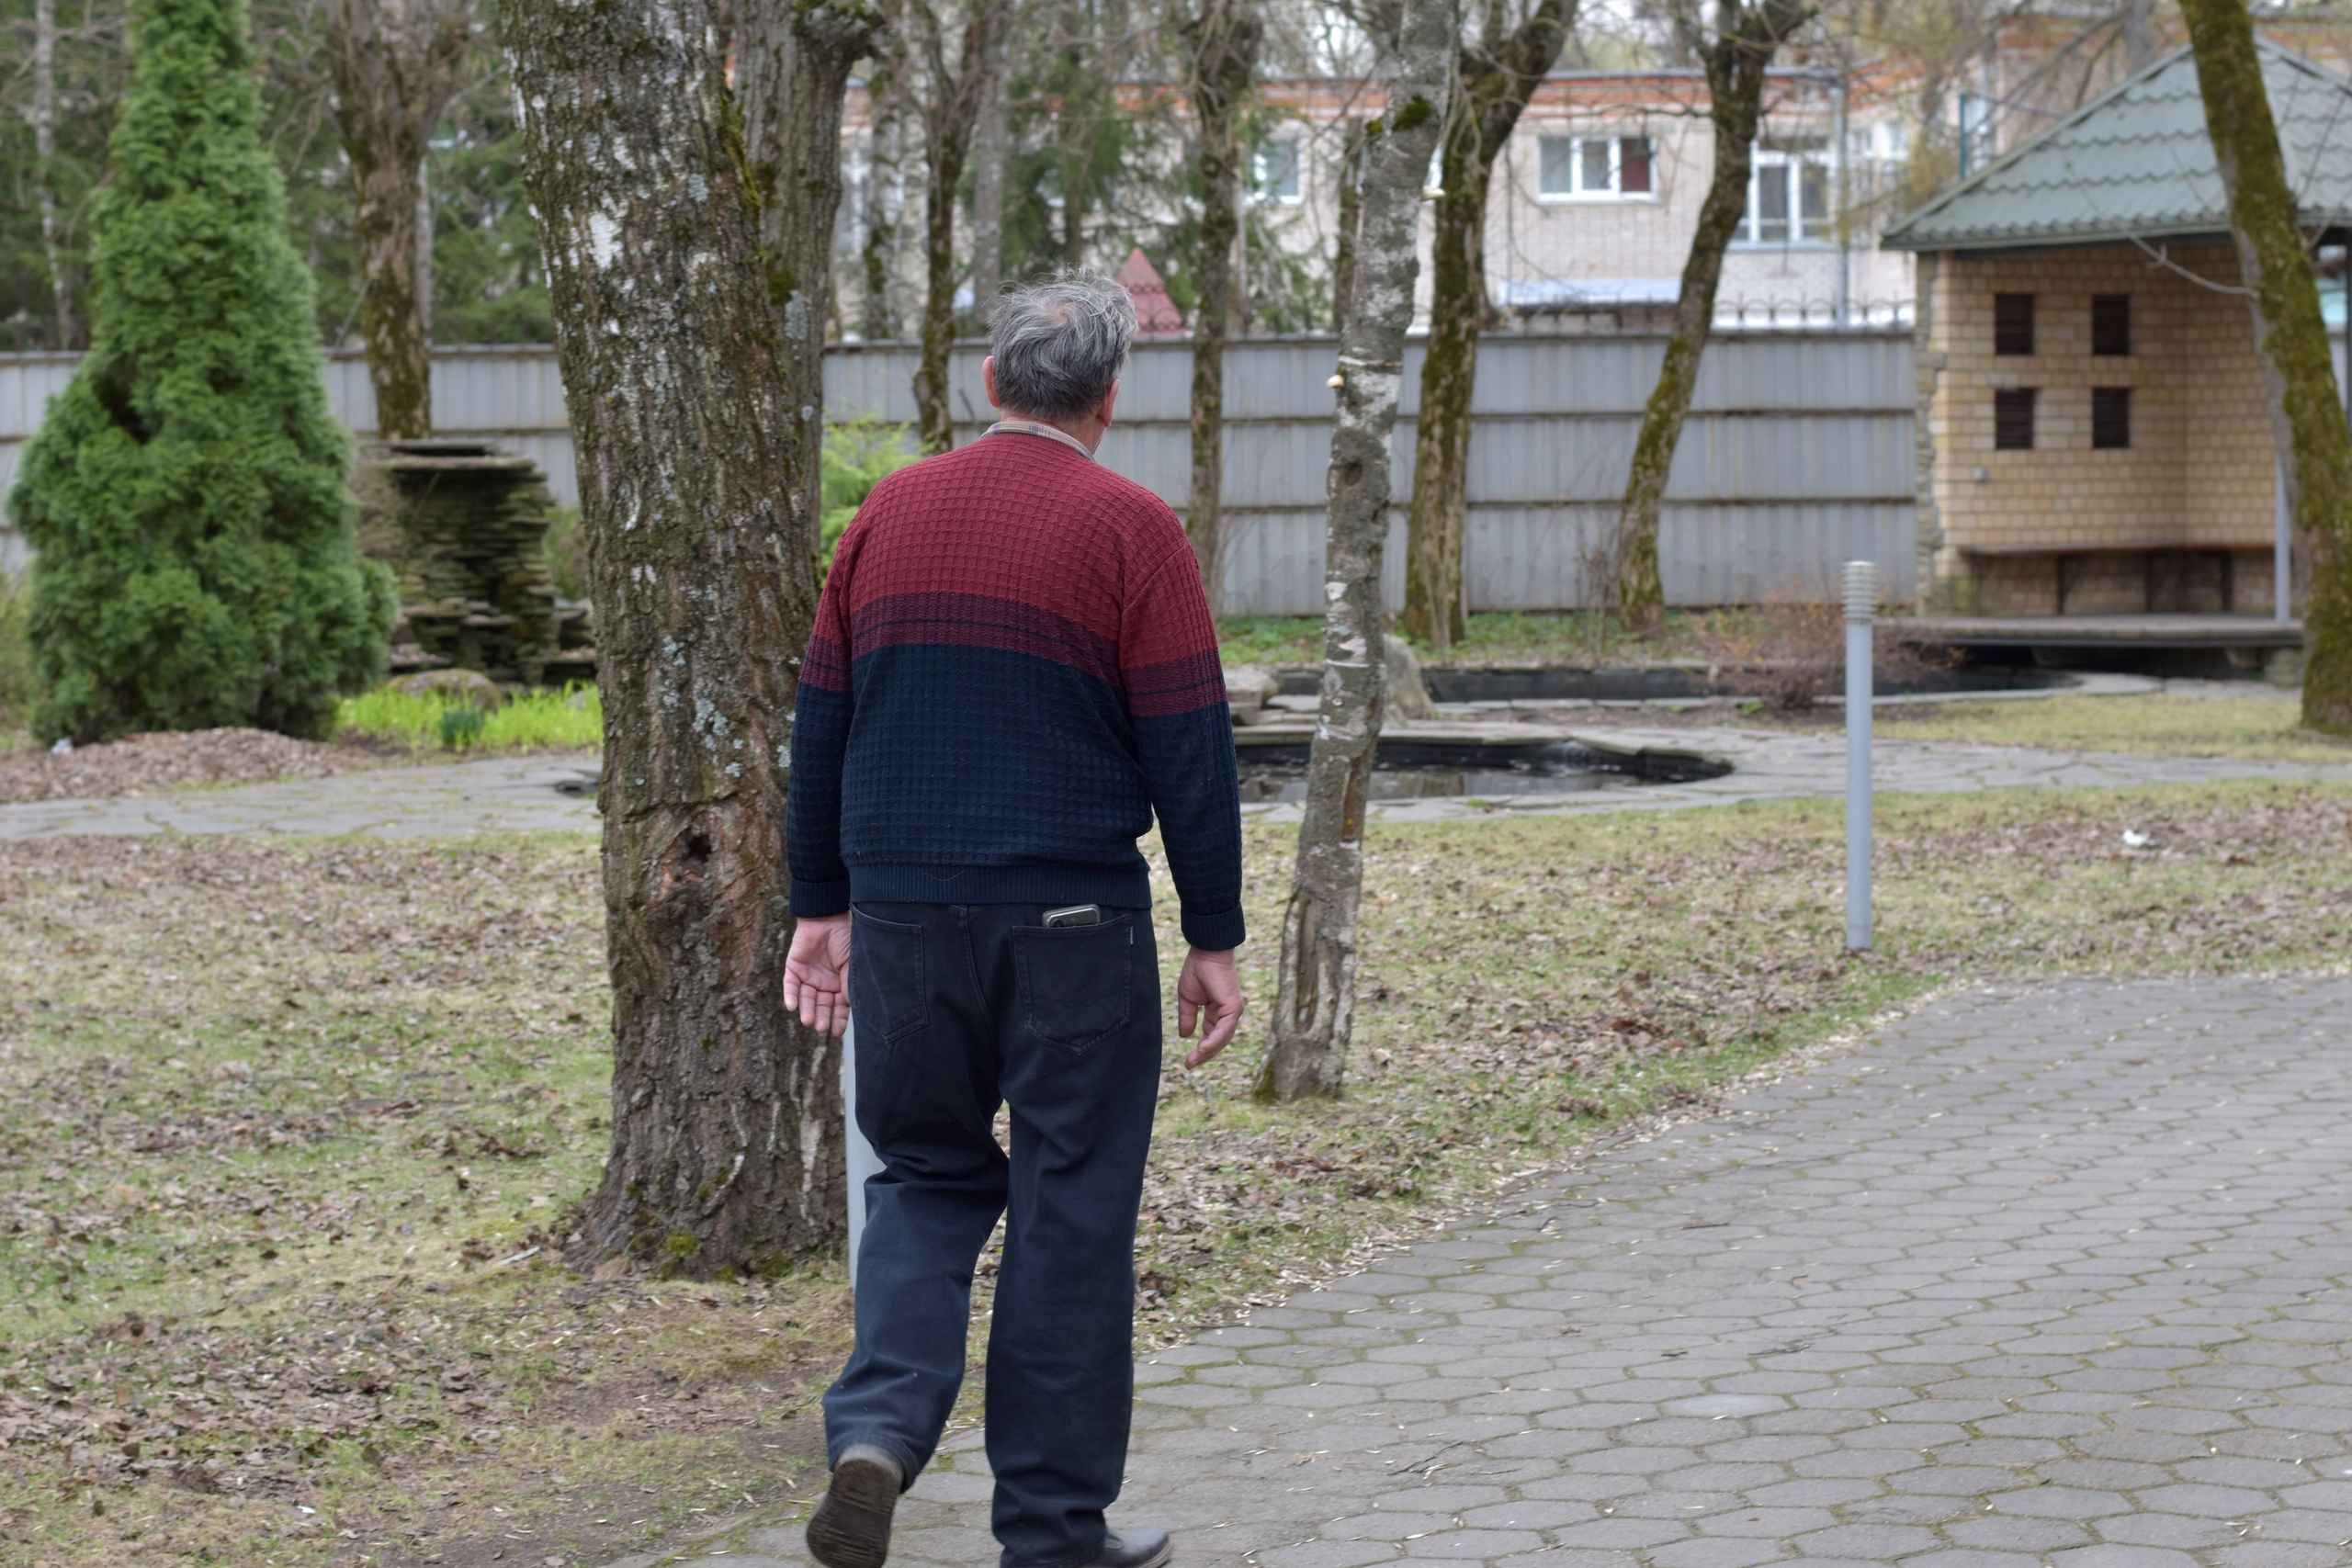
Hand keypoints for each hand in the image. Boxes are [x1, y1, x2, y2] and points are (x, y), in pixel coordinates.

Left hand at [782, 914, 852, 1035]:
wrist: (827, 917)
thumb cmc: (845, 938)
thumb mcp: (852, 963)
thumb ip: (849, 983)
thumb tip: (850, 1004)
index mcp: (840, 983)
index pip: (839, 1006)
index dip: (838, 1019)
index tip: (836, 1032)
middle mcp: (824, 983)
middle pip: (822, 1005)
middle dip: (822, 1016)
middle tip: (821, 1027)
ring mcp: (809, 976)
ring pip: (806, 999)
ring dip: (807, 1010)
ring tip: (808, 1021)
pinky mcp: (793, 968)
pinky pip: (790, 986)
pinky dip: (791, 996)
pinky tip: (792, 1007)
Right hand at [1176, 946, 1244, 1067]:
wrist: (1206, 952)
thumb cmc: (1198, 970)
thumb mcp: (1188, 999)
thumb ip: (1187, 1017)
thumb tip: (1185, 1036)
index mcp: (1218, 1012)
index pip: (1211, 1036)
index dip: (1201, 1049)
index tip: (1188, 1061)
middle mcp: (1228, 1014)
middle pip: (1218, 1041)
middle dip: (1204, 1055)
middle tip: (1189, 1065)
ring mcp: (1233, 1012)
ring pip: (1222, 1039)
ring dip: (1207, 1052)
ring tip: (1193, 1061)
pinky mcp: (1233, 1008)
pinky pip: (1223, 1030)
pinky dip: (1213, 1041)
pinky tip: (1201, 1048)